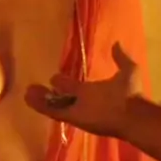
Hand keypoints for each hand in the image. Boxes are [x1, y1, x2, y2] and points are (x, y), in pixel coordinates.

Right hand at [25, 42, 143, 138]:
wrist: (132, 113)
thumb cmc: (130, 93)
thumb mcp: (128, 70)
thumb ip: (120, 58)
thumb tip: (116, 43)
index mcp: (95, 90)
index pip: (75, 87)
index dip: (64, 83)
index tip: (54, 77)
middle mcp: (84, 101)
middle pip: (63, 97)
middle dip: (51, 92)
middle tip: (37, 86)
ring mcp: (77, 110)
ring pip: (55, 104)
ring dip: (42, 98)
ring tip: (28, 91)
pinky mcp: (73, 117)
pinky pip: (54, 111)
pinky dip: (41, 105)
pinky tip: (28, 97)